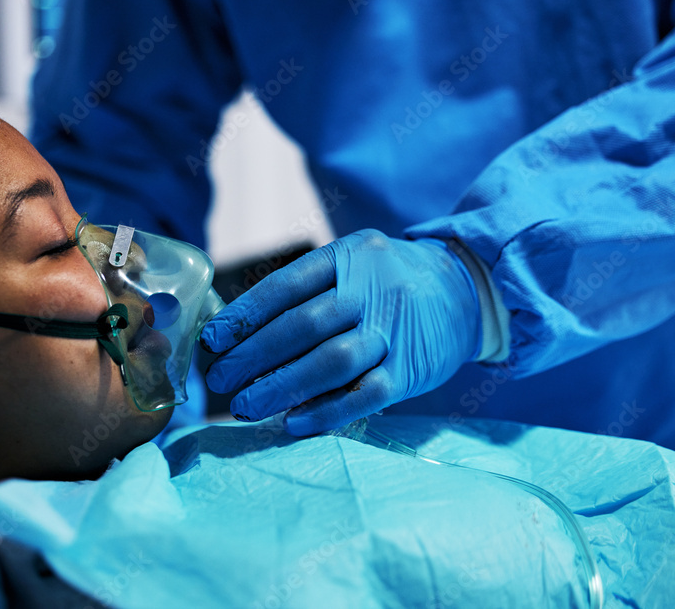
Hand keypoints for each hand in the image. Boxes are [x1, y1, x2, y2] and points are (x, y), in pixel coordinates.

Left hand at [200, 230, 480, 435]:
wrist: (467, 290)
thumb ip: (307, 292)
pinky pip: (365, 395)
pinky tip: (292, 423)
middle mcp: (372, 289)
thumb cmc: (389, 283)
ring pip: (331, 361)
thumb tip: (239, 336)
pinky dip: (326, 411)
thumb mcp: (353, 265)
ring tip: (244, 407)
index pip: (285, 286)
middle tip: (220, 380)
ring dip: (281, 387)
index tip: (212, 340)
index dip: (244, 315)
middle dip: (253, 356)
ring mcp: (394, 330)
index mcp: (348, 257)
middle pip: (302, 325)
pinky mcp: (412, 370)